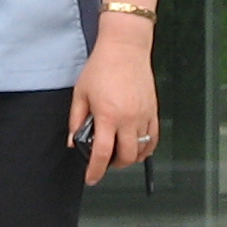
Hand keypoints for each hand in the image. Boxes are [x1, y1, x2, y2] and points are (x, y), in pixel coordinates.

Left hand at [68, 19, 156, 185]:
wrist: (125, 48)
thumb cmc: (102, 66)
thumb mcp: (81, 93)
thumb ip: (76, 119)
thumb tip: (73, 140)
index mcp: (108, 115)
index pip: (103, 154)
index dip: (95, 171)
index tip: (91, 178)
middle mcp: (128, 118)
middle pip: (126, 157)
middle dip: (114, 166)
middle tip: (105, 162)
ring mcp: (144, 115)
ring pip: (142, 150)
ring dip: (130, 157)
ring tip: (119, 153)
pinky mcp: (153, 110)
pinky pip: (153, 138)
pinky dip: (146, 148)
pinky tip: (137, 146)